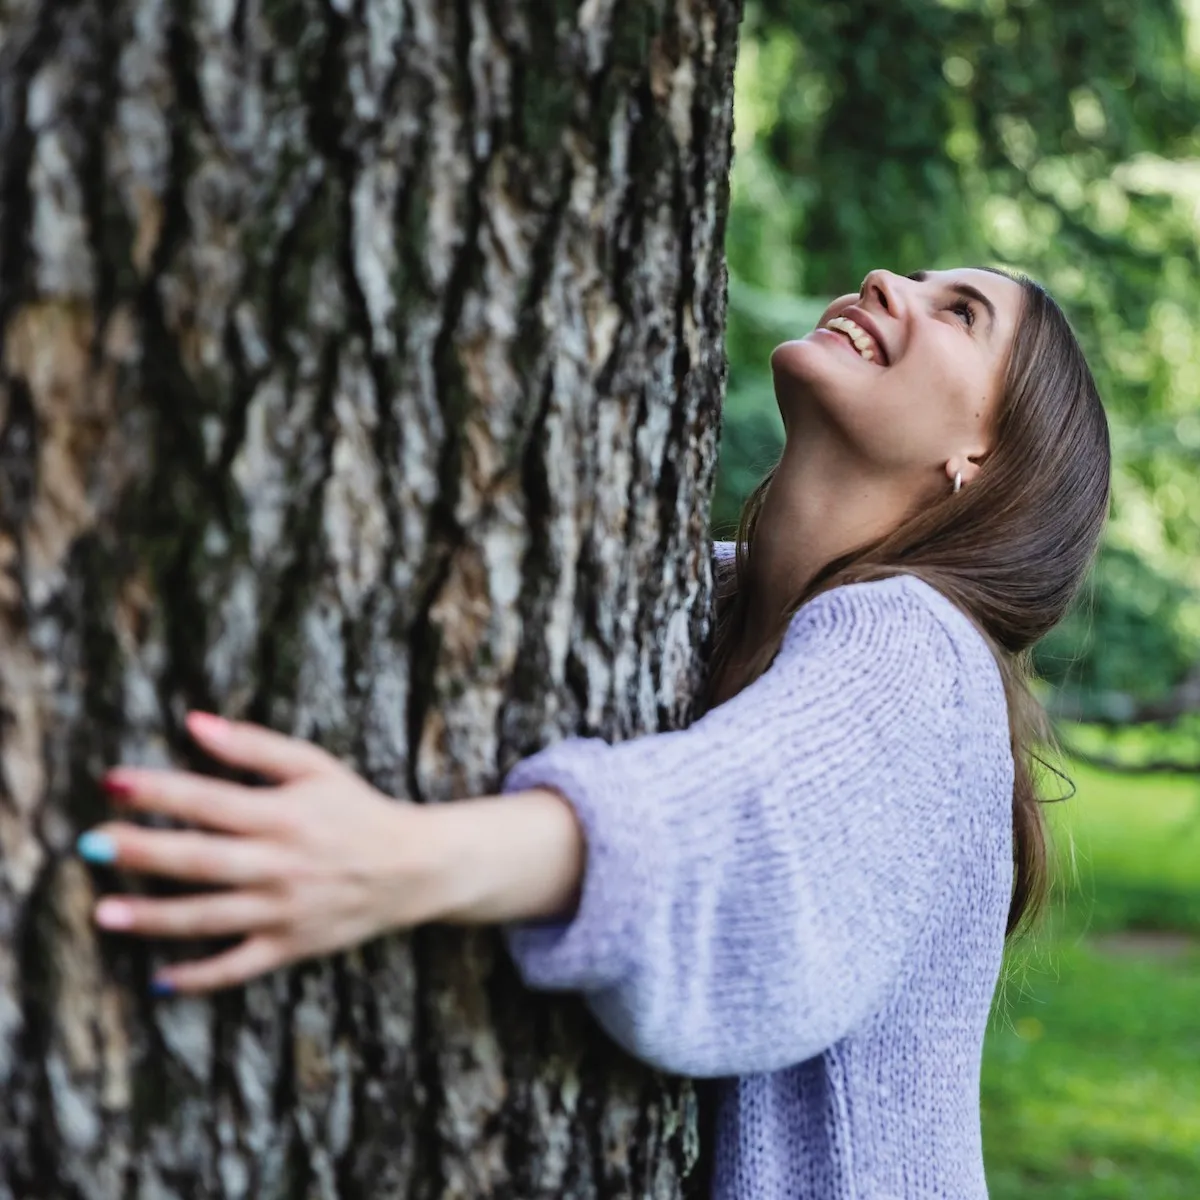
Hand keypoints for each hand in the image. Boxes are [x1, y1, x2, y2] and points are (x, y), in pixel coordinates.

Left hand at [77, 712, 444, 994]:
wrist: (414, 867)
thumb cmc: (357, 809)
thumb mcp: (315, 766)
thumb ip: (254, 745)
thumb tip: (194, 722)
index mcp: (286, 814)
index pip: (211, 800)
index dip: (159, 791)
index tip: (112, 782)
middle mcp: (282, 863)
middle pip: (201, 860)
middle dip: (143, 853)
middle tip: (90, 846)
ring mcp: (286, 910)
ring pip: (210, 918)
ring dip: (155, 918)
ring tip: (105, 914)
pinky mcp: (292, 946)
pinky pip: (238, 967)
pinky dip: (199, 977)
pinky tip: (158, 980)